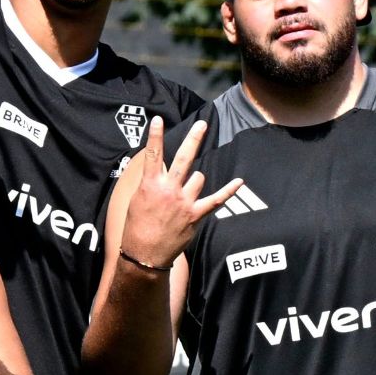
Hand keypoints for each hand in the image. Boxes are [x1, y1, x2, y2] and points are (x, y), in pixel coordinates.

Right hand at [121, 116, 241, 267]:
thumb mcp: (136, 201)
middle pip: (184, 158)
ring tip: (183, 195)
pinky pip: (216, 200)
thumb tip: (158, 171)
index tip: (158, 119)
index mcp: (150, 185)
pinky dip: (228, 191)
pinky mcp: (196, 215)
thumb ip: (149, 183)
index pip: (153, 155)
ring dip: (194, 181)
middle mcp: (169, 190)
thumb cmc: (137, 228)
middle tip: (202, 125)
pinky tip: (239, 181)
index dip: (155, 136)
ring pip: (198, 177)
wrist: (144, 255)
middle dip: (193, 139)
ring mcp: (184, 202)